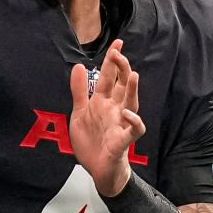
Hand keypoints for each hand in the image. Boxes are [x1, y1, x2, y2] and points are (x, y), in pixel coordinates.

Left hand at [69, 39, 145, 196]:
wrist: (98, 170)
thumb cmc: (92, 142)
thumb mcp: (80, 113)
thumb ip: (79, 91)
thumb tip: (78, 66)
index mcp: (104, 102)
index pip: (110, 77)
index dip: (113, 61)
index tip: (117, 43)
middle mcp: (115, 109)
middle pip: (123, 85)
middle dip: (122, 69)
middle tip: (119, 53)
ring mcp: (121, 124)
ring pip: (132, 103)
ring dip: (133, 89)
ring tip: (133, 75)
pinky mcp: (124, 140)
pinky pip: (134, 129)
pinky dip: (134, 121)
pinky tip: (128, 113)